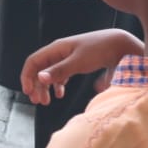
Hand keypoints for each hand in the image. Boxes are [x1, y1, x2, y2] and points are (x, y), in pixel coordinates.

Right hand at [20, 29, 142, 105]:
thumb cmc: (99, 50)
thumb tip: (39, 78)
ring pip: (50, 73)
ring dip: (45, 87)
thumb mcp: (78, 62)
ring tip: (46, 102)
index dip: (27, 77)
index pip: (33, 62)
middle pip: (40, 69)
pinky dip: (58, 85)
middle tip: (37, 102)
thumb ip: (59, 71)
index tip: (28, 93)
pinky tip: (60, 94)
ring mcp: (68, 57)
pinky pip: (61, 75)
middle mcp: (59, 52)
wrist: (120, 45)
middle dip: (36, 85)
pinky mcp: (76, 63)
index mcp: (56, 49)